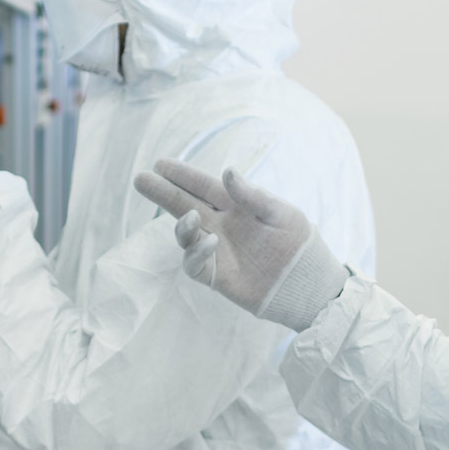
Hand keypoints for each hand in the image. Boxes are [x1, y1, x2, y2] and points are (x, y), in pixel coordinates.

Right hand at [133, 159, 349, 330]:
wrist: (308, 285)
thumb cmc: (299, 244)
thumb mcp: (280, 213)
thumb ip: (252, 196)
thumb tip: (227, 171)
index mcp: (236, 206)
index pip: (202, 186)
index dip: (182, 176)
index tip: (160, 164)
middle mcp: (221, 225)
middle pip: (184, 206)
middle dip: (162, 193)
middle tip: (140, 180)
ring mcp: (217, 250)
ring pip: (185, 235)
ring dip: (181, 225)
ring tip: (190, 217)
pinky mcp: (217, 276)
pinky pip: (194, 264)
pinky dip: (195, 253)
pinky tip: (208, 242)